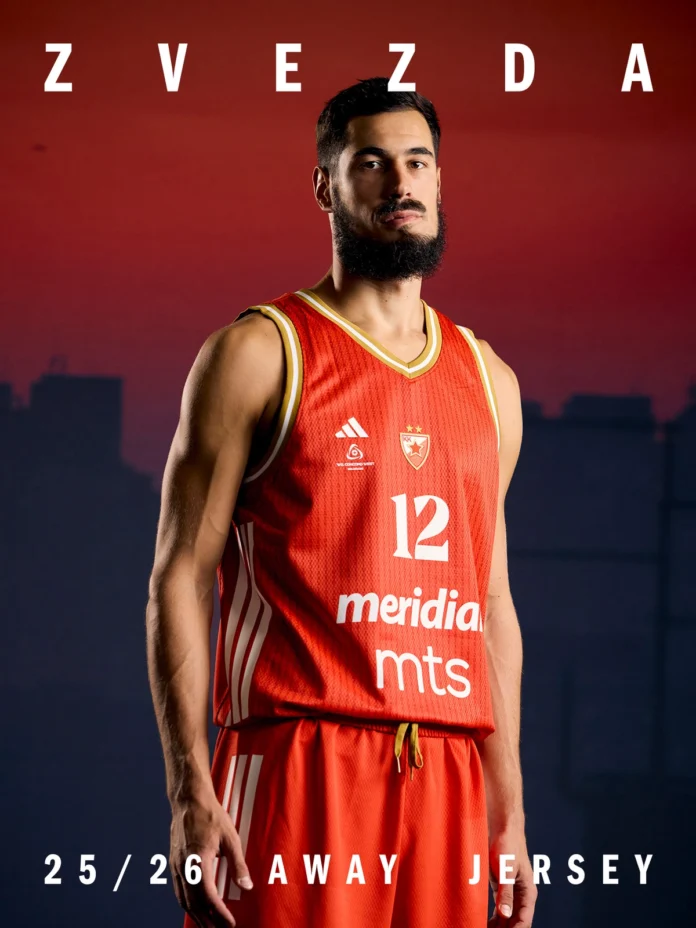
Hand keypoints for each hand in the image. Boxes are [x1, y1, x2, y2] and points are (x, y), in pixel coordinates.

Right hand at [169, 789, 252, 927]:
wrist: (189, 800)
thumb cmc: (210, 815)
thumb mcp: (230, 838)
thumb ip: (238, 864)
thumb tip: (247, 886)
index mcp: (199, 861)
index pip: (208, 896)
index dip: (219, 914)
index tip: (230, 924)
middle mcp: (184, 867)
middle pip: (194, 904)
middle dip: (207, 921)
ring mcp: (176, 865)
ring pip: (183, 900)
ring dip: (196, 916)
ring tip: (209, 926)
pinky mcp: (173, 862)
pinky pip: (178, 890)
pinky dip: (188, 904)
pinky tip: (196, 908)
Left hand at [487, 825, 536, 927]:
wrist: (502, 827)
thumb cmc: (507, 844)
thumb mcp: (506, 869)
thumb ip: (505, 892)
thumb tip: (505, 914)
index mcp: (528, 892)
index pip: (524, 920)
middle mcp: (521, 895)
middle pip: (515, 922)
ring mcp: (511, 893)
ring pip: (506, 918)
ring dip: (497, 926)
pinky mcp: (501, 888)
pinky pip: (499, 909)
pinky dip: (493, 918)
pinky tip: (484, 923)